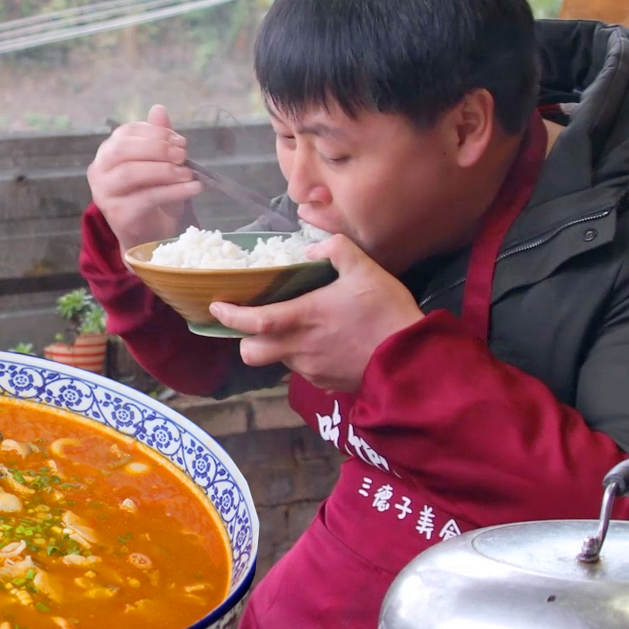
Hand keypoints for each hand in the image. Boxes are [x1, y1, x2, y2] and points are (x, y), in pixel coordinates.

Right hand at [87, 104, 198, 251]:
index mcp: (107, 153)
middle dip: (157, 149)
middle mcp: (99, 172)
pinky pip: (147, 198)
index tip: (180, 140)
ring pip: (131, 174)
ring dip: (165, 171)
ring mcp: (105, 194)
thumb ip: (158, 138)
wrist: (149, 236)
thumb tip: (159, 109)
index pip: (126, 133)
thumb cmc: (153, 196)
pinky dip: (173, 192)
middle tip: (183, 154)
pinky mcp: (118, 216)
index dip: (155, 133)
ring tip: (189, 174)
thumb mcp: (159, 164)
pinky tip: (193, 188)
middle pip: (123, 150)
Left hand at [209, 235, 423, 392]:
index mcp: (303, 318)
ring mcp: (311, 369)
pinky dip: (304, 357)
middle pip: (251, 353)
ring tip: (302, 328)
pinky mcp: (325, 382)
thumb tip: (314, 246)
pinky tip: (326, 344)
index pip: (253, 322)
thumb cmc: (386, 313)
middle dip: (246, 340)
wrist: (412, 360)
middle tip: (256, 323)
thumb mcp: (366, 270)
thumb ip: (336, 249)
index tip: (216, 308)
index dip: (229, 316)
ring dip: (280, 346)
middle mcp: (299, 348)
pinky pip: (303, 370)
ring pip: (278, 361)